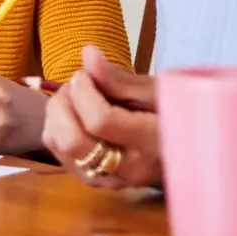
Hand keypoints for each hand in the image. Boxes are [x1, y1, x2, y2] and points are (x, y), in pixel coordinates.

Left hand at [43, 45, 161, 188]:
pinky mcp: (92, 182)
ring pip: (58, 146)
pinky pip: (57, 152)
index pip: (100, 121)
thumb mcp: (154, 92)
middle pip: (70, 139)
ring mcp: (107, 181)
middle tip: (77, 85)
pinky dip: (57, 128)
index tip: (86, 74)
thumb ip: (118, 78)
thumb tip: (88, 53)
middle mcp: (127, 169)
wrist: (179, 154)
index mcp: (152, 144)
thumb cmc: (171, 116)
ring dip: (57, 114)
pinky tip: (76, 116)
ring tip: (76, 98)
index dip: (83, 90)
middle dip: (63, 103)